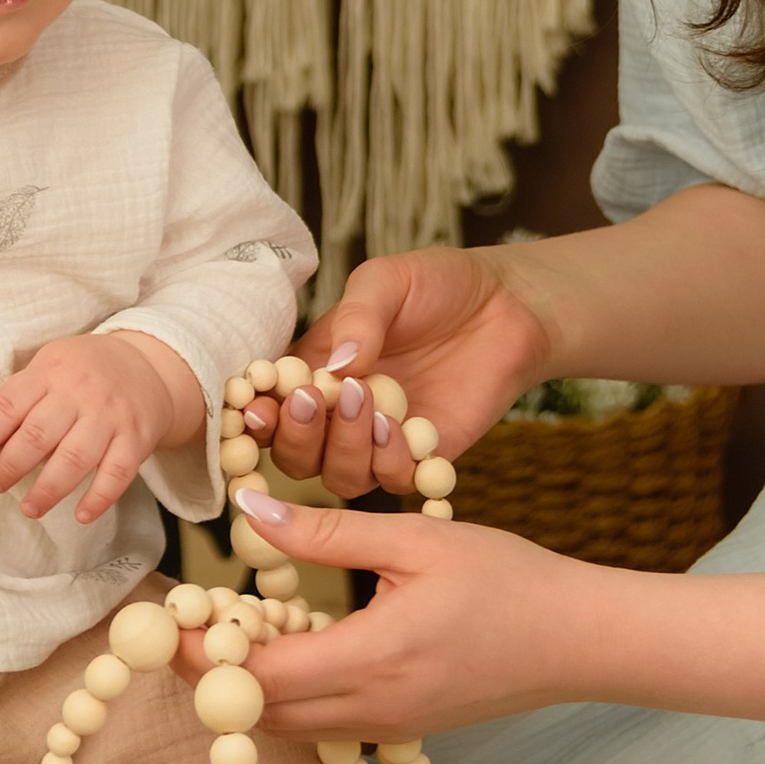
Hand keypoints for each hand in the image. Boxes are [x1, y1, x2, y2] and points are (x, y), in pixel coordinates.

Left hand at [0, 328, 202, 524]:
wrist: (147, 365)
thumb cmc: (84, 373)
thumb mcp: (50, 368)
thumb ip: (22, 400)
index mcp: (51, 371)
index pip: (12, 403)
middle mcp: (81, 392)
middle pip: (40, 434)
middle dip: (12, 465)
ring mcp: (111, 416)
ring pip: (76, 457)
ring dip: (49, 488)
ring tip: (29, 508)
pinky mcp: (137, 438)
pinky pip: (118, 472)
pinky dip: (99, 497)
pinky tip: (81, 515)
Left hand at [204, 483, 590, 735]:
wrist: (579, 640)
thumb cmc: (508, 581)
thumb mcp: (415, 540)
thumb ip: (326, 531)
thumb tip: (250, 509)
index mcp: (373, 661)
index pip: (255, 681)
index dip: (204, 658)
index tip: (173, 619)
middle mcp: (372, 710)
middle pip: (258, 715)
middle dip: (213, 676)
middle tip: (188, 621)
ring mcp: (386, 729)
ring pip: (285, 726)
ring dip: (247, 687)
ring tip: (231, 627)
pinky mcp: (399, 729)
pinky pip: (320, 723)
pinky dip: (288, 694)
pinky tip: (289, 643)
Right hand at [243, 245, 551, 497]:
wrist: (508, 305)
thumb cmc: (439, 284)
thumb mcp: (389, 280)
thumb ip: (358, 317)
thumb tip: (334, 366)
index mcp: (315, 369)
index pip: (269, 404)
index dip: (256, 414)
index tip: (260, 407)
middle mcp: (339, 413)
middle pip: (294, 455)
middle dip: (295, 437)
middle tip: (312, 401)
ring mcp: (378, 440)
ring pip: (336, 477)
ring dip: (342, 449)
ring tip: (364, 403)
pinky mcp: (421, 459)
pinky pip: (391, 482)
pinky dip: (387, 462)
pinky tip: (400, 426)